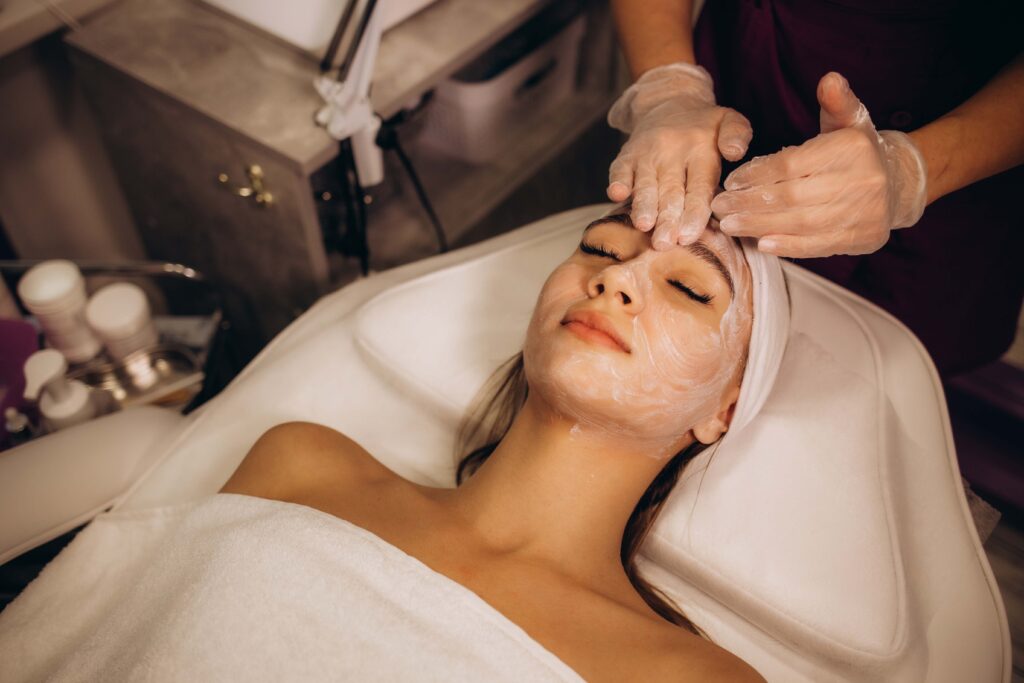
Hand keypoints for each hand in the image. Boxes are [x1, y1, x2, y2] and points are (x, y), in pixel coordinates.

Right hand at [607, 63, 752, 248]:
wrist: (668, 101)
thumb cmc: (703, 125)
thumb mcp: (729, 120)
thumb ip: (738, 135)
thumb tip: (734, 152)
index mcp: (700, 150)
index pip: (699, 187)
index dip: (694, 213)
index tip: (689, 236)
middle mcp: (672, 152)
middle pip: (671, 191)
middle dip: (667, 218)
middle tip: (665, 243)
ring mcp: (647, 154)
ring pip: (646, 184)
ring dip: (643, 205)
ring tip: (644, 225)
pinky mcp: (627, 155)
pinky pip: (620, 168)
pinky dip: (618, 181)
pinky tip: (616, 195)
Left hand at [710, 72, 926, 257]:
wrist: (899, 184)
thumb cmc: (859, 150)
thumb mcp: (849, 119)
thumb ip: (835, 100)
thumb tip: (829, 79)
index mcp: (851, 148)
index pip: (792, 164)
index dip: (757, 174)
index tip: (731, 182)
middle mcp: (861, 181)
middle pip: (793, 197)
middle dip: (750, 203)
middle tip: (720, 207)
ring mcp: (864, 212)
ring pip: (802, 223)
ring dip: (761, 226)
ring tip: (730, 225)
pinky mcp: (863, 238)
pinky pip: (820, 245)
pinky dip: (788, 246)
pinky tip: (762, 243)